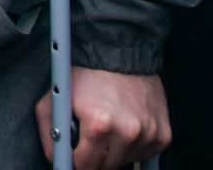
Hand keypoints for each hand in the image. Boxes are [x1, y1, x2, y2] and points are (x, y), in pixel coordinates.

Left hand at [34, 68, 168, 169]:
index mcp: (99, 125)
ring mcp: (147, 133)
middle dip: (95, 156)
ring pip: (125, 161)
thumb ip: (50, 132)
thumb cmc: (88, 74)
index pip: (84, 166)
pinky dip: (134, 146)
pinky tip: (126, 126)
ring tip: (110, 126)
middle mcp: (127, 132)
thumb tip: (55, 159)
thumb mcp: (56, 98)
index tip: (76, 153)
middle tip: (92, 136)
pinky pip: (144, 154)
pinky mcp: (162, 133)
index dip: (76, 160)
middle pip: (105, 166)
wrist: (121, 53)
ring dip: (115, 151)